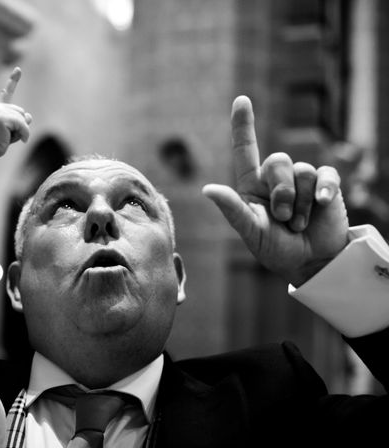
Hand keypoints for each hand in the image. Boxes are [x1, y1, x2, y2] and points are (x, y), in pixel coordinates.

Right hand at [0, 67, 32, 156]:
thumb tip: (29, 116)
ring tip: (9, 137)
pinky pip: (22, 124)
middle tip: (8, 135)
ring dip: (22, 130)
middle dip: (20, 125)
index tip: (18, 70)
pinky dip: (24, 133)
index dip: (13, 80)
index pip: (7, 92)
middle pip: (21, 112)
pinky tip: (21, 140)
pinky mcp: (2, 117)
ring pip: (23, 118)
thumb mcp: (13, 130)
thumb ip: (21, 122)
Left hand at [202, 95, 348, 286]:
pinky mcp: (326, 186)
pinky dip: (323, 189)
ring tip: (297, 224)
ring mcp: (301, 181)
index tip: (241, 99)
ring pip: (301, 170)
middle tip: (283, 219)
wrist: (309, 263)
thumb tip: (207, 189)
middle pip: (277, 160)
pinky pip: (325, 174)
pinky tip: (321, 203)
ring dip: (299, 202)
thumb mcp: (250, 231)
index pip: (245, 149)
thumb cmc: (274, 248)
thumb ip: (232, 209)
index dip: (243, 124)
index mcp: (251, 185)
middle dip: (281, 192)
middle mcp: (275, 179)